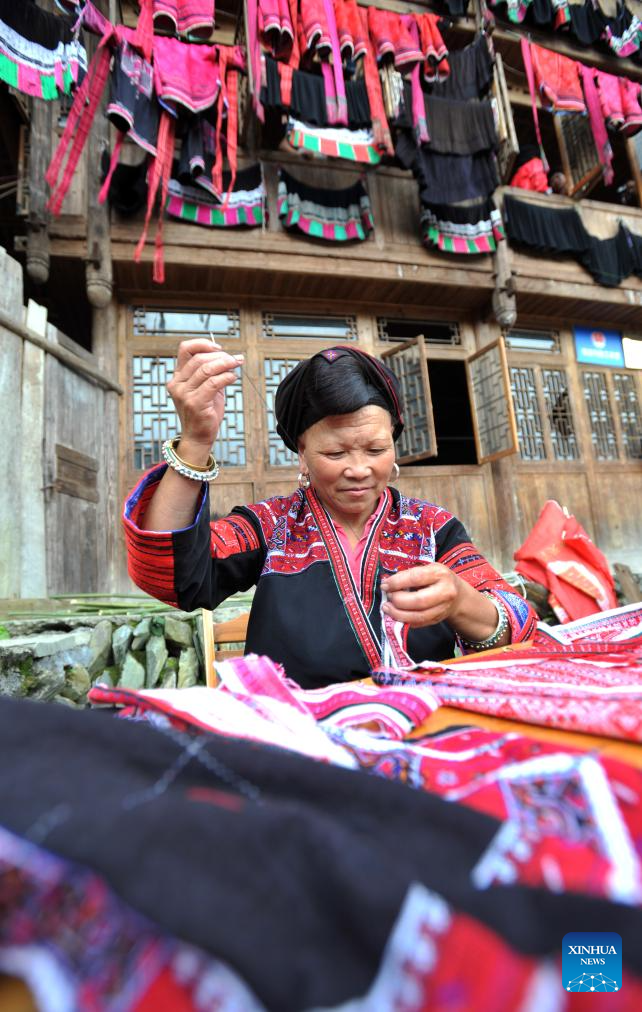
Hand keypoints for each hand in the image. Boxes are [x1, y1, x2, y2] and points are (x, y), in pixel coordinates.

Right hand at [167, 338, 243, 452]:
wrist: (198, 437)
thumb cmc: (204, 412)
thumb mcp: (205, 388)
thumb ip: (211, 373)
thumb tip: (228, 357)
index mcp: (178, 377)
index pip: (185, 349)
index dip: (203, 344)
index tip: (218, 348)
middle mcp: (177, 383)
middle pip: (199, 358)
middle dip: (220, 356)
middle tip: (235, 359)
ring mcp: (184, 393)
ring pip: (206, 369)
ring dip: (225, 364)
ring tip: (236, 364)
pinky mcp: (195, 403)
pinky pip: (213, 383)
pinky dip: (226, 377)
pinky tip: (233, 378)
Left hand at [381, 564, 464, 628]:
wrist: (457, 595)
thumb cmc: (437, 579)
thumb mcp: (427, 569)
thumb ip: (410, 574)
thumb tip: (388, 583)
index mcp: (440, 574)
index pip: (416, 578)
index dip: (397, 582)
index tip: (385, 585)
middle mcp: (445, 591)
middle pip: (418, 600)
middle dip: (398, 600)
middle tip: (388, 598)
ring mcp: (443, 608)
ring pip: (418, 616)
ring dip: (399, 613)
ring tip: (387, 608)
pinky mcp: (438, 619)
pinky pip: (419, 623)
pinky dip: (405, 620)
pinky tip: (396, 616)